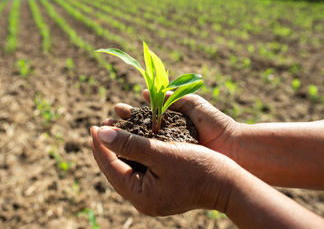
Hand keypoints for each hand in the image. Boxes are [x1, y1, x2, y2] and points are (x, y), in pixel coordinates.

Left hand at [90, 126, 240, 215]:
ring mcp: (153, 194)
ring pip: (127, 167)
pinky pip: (140, 168)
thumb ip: (130, 143)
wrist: (229, 183)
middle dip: (108, 146)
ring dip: (120, 147)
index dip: (100, 146)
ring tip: (112, 129)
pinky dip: (134, 152)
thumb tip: (101, 133)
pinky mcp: (162, 187)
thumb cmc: (199, 167)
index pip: (110, 168)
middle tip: (101, 125)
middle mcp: (144, 199)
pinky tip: (132, 139)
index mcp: (140, 196)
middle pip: (116, 169)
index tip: (94, 126)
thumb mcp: (162, 153)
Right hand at [105, 90, 238, 155]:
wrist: (235, 149)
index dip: (129, 113)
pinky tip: (123, 154)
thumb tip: (144, 92)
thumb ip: (171, 97)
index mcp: (170, 121)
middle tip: (104, 123)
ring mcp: (169, 151)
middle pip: (138, 131)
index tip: (115, 109)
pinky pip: (151, 159)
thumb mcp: (192, 104)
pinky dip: (137, 155)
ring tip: (107, 136)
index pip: (143, 116)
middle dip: (121, 127)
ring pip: (141, 145)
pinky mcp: (172, 164)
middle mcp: (166, 137)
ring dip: (124, 140)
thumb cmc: (215, 124)